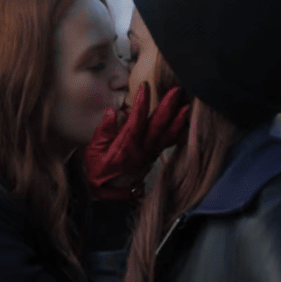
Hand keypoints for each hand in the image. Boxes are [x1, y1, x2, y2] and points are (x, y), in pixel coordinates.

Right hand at [84, 83, 190, 200]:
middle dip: (167, 106)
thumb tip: (111, 112)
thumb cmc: (98, 171)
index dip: (141, 102)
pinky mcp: (152, 157)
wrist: (107, 194)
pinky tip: (183, 124)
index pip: (136, 120)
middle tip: (176, 91)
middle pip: (157, 125)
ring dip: (177, 120)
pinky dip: (177, 133)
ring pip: (166, 135)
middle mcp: (141, 150)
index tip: (145, 86)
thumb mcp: (94, 151)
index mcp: (126, 146)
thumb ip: (103, 131)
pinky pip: (167, 144)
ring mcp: (149, 154)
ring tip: (187, 106)